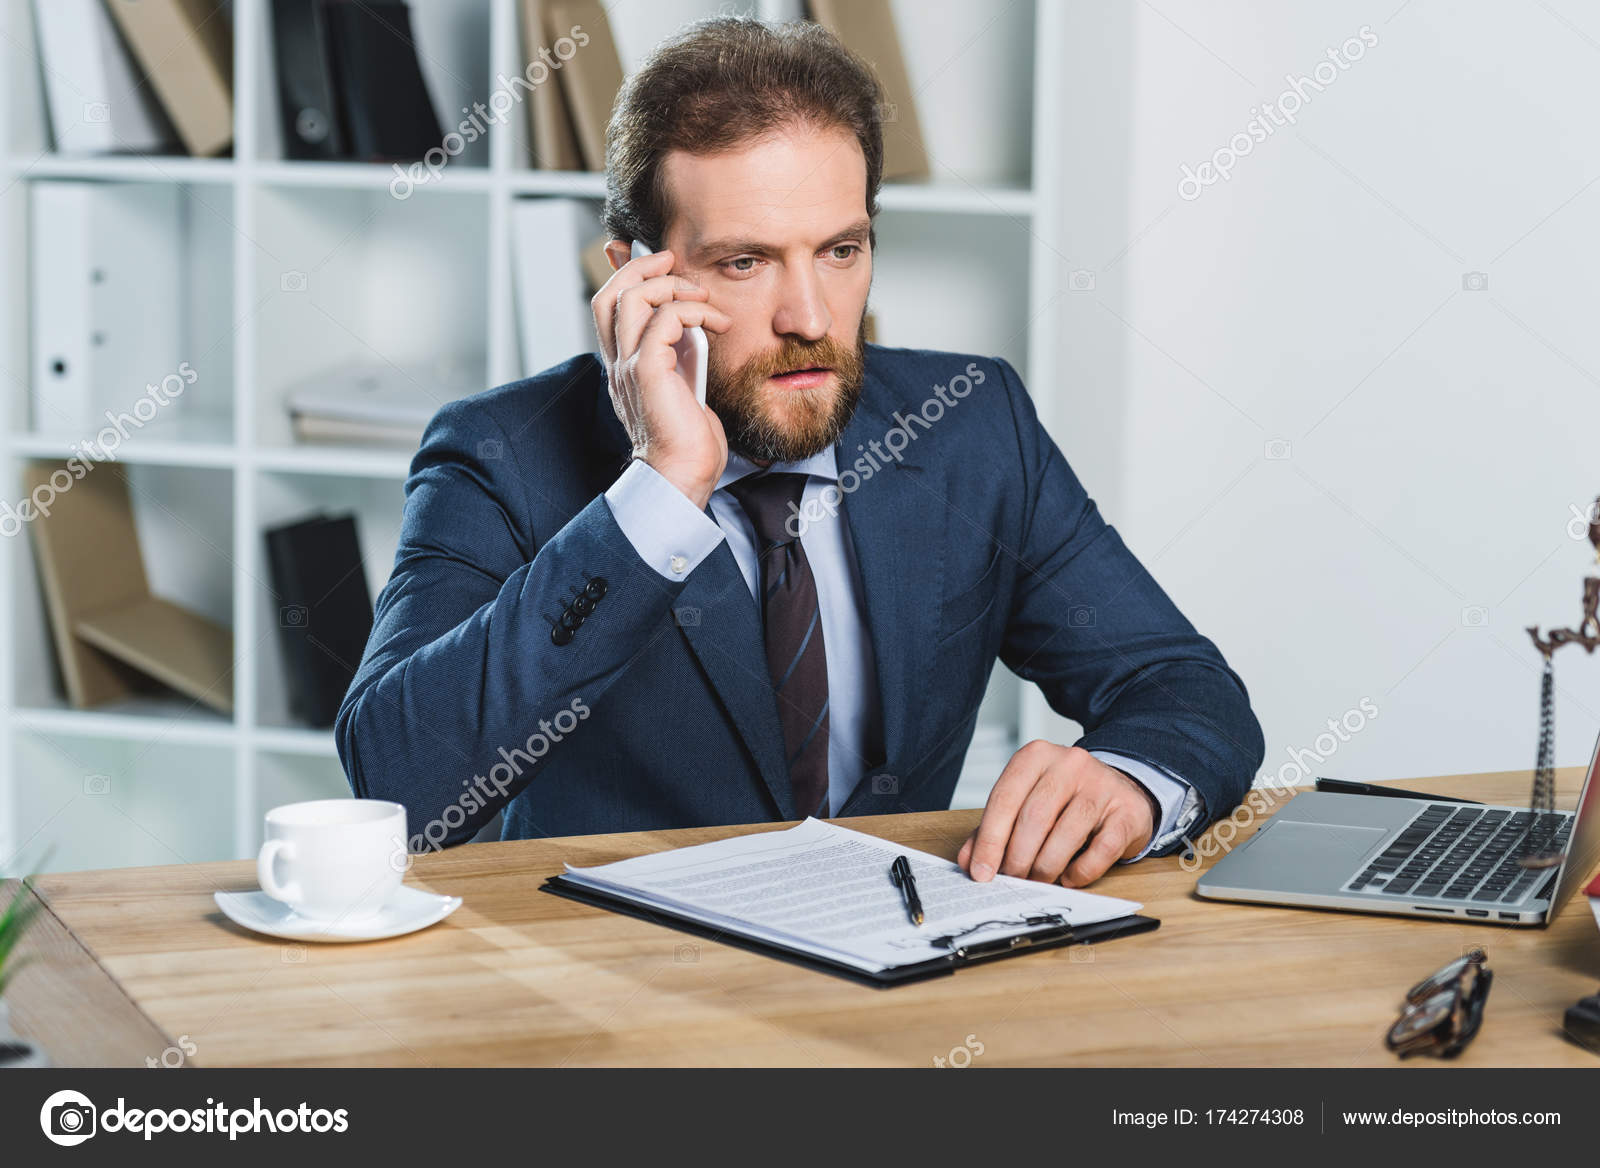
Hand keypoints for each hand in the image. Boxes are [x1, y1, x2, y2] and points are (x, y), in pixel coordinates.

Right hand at [592, 247, 733, 508]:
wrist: (682, 476)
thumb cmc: (689, 441)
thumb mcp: (684, 385)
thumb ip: (679, 355)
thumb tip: (689, 325)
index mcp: (623, 366)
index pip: (608, 306)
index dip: (623, 273)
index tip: (651, 258)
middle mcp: (618, 363)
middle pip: (609, 293)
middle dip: (641, 268)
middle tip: (673, 261)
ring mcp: (628, 367)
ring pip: (630, 298)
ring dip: (670, 285)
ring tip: (701, 295)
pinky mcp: (647, 372)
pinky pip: (664, 321)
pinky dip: (694, 311)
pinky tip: (717, 322)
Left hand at [956, 742, 1157, 887]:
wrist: (1122, 790)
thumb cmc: (1066, 800)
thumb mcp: (1027, 802)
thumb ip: (995, 828)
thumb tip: (970, 862)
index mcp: (1036, 756)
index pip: (1005, 799)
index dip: (990, 840)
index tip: (982, 873)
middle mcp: (1069, 764)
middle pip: (1034, 818)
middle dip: (1017, 858)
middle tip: (1012, 881)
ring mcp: (1102, 785)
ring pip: (1066, 834)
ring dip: (1045, 868)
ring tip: (1037, 881)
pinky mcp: (1128, 811)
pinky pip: (1101, 850)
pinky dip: (1080, 872)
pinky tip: (1069, 877)